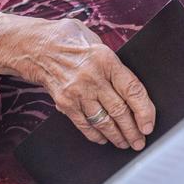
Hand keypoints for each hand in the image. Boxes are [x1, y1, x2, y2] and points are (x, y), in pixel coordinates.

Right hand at [0, 16, 155, 150]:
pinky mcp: (64, 103)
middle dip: (133, 130)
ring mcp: (77, 92)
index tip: (149, 124)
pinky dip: (96, 135)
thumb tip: (130, 84)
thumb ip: (112, 61)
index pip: (132, 89)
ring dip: (117, 136)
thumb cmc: (68, 39)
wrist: (35, 46)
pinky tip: (104, 139)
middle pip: (119, 110)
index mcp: (106, 59)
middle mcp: (92, 77)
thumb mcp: (94, 40)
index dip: (144, 110)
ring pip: (104, 121)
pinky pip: (85, 124)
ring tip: (125, 143)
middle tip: (140, 141)